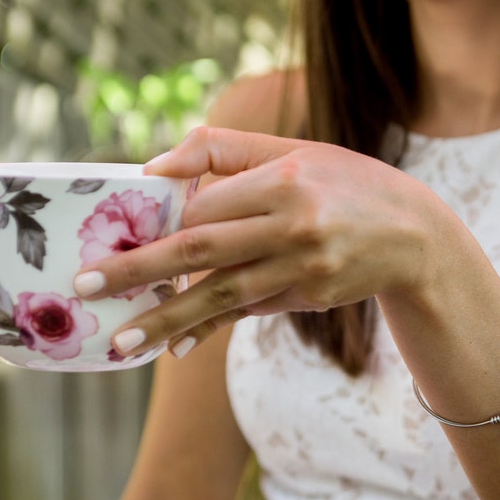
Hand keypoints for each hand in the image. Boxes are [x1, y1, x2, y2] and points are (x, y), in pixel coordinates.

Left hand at [72, 126, 448, 356]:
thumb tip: (155, 168)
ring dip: (169, 320)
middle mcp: (294, 225)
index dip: (154, 224)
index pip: (204, 204)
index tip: (107, 240)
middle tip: (85, 289)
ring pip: (222, 295)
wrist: (414, 234)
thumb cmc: (346, 182)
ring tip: (122, 341)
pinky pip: (248, 313)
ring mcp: (304, 268)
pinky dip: (210, 330)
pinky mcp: (308, 296)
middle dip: (138, 271)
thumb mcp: (295, 151)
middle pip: (201, 249)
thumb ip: (223, 151)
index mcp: (285, 179)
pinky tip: (176, 348)